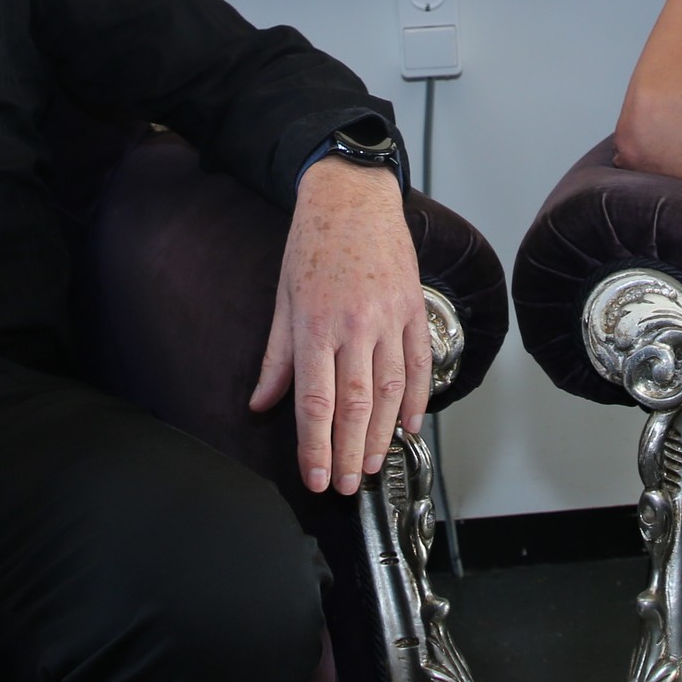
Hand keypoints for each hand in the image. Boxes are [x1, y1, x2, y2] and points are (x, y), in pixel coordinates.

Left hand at [250, 158, 432, 494]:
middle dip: (350, 453)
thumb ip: (276, 358)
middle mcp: (354, 325)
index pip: (315, 402)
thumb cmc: (312, 243)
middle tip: (347, 486)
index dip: (315, 447)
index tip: (317, 478)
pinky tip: (409, 426)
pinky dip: (417, 399)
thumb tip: (261, 404)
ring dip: (383, 435)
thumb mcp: (282, 299)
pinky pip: (419, 363)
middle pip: (355, 406)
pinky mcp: (414, 307)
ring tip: (373, 464)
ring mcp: (389, 317)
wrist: (352, 195)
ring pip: (390, 390)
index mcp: (315, 324)